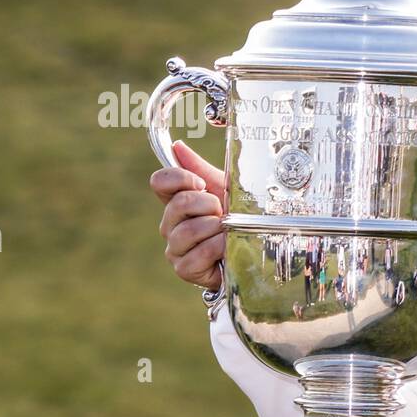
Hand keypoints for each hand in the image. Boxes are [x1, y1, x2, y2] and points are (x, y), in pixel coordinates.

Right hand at [149, 140, 225, 290]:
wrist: (256, 254)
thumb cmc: (238, 221)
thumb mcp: (225, 191)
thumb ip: (201, 170)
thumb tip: (178, 147)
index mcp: (177, 203)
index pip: (159, 182)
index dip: (179, 178)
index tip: (201, 184)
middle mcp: (170, 225)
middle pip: (178, 204)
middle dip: (209, 205)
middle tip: (223, 213)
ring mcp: (175, 249)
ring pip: (188, 229)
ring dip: (216, 228)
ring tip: (228, 231)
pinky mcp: (184, 269)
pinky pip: (200, 251)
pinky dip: (219, 246)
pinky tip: (227, 247)